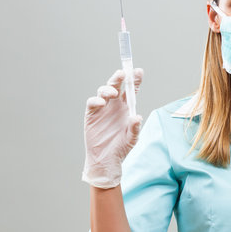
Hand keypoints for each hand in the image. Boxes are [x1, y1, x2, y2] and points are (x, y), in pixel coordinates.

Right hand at [82, 68, 143, 188]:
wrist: (106, 159)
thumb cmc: (120, 147)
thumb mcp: (132, 138)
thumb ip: (135, 128)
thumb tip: (137, 117)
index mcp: (126, 107)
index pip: (131, 90)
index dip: (134, 80)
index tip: (138, 71)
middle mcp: (114, 105)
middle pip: (116, 86)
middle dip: (119, 78)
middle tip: (123, 73)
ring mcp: (103, 109)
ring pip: (103, 91)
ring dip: (108, 88)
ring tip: (113, 93)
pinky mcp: (91, 115)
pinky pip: (92, 103)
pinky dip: (96, 101)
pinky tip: (101, 103)